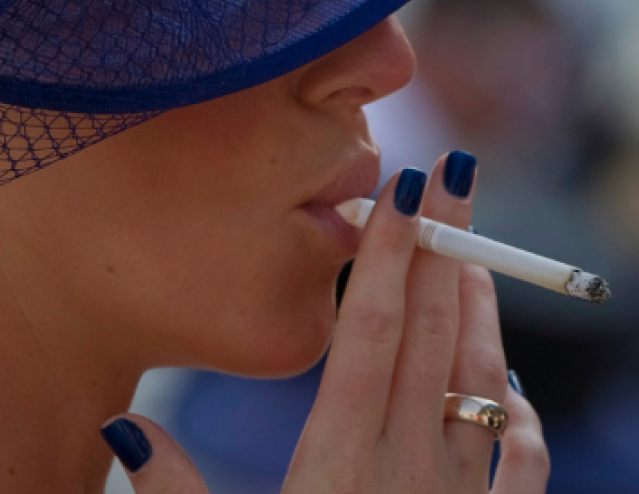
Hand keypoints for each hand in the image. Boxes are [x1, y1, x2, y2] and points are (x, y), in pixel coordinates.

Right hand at [101, 155, 548, 492]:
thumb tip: (118, 428)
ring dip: (480, 314)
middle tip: (455, 175)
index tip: (406, 187)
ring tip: (473, 256)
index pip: (372, 333)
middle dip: (443, 249)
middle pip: (432, 339)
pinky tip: (509, 387)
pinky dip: (518, 413)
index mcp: (338, 468)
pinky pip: (521, 469)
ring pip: (480, 388)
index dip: (390, 255)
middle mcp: (406, 477)